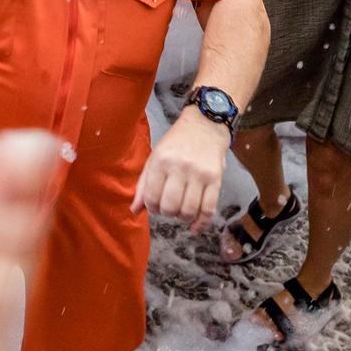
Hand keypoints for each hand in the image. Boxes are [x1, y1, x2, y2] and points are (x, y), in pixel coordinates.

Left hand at [134, 107, 228, 231]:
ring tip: (181, 210)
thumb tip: (134, 210)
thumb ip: (144, 184)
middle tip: (169, 207)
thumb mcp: (155, 157)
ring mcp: (199, 174)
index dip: (151, 207)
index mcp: (161, 160)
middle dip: (167, 213)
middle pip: (170, 206)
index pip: (151, 196)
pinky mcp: (216, 179)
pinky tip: (195, 226)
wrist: (205, 125)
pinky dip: (201, 222)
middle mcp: (180, 167)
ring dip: (183, 217)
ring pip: (189, 211)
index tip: (155, 205)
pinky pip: (209, 209)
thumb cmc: (176, 142)